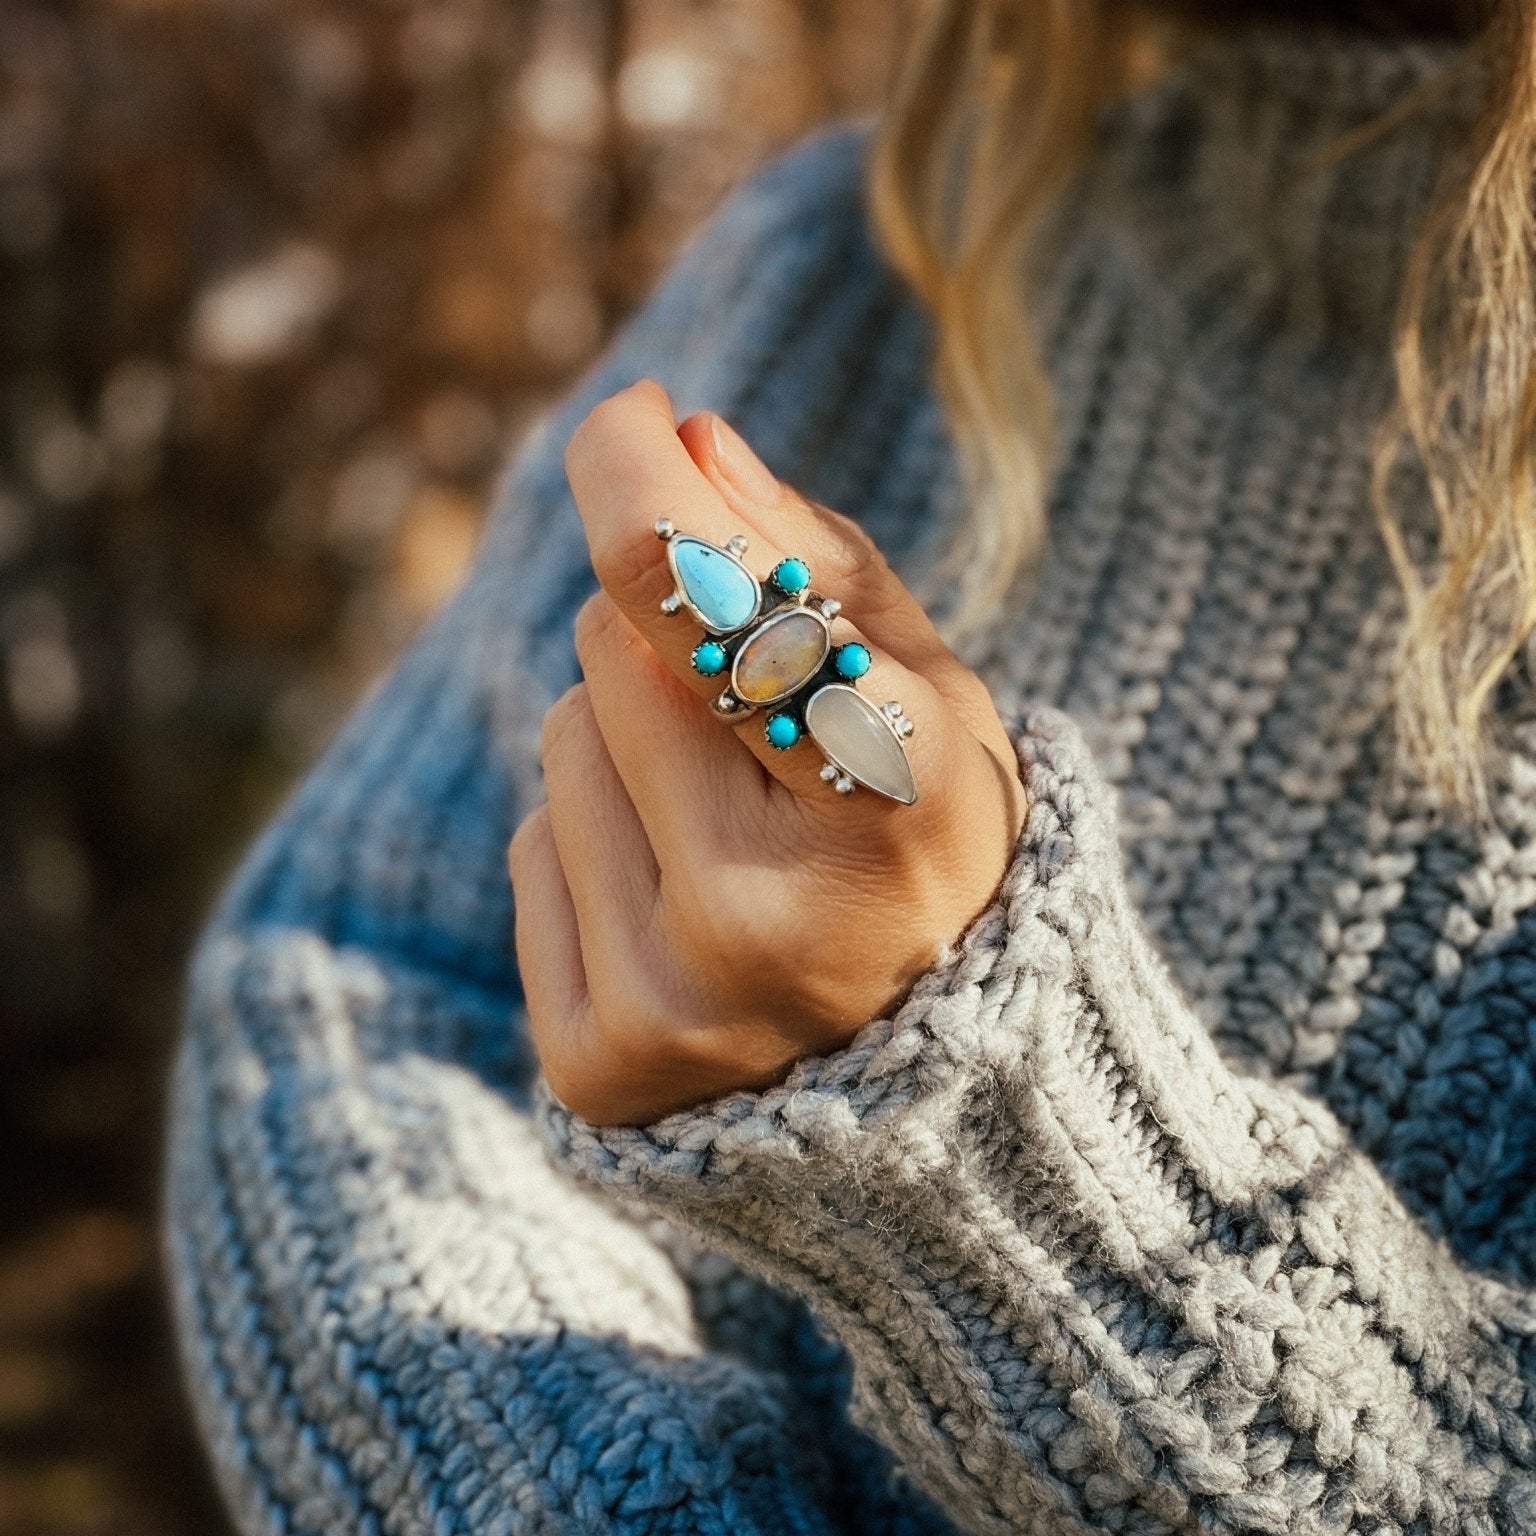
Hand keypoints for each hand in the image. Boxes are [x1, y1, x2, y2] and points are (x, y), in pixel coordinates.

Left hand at [509, 380, 1026, 1125]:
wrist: (924, 1068)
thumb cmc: (923, 831)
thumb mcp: (923, 686)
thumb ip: (812, 554)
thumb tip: (682, 437)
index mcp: (891, 799)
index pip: (693, 591)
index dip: (636, 476)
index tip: (634, 417)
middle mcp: (772, 917)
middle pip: (611, 643)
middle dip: (667, 636)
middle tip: (753, 716)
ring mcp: (673, 1000)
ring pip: (561, 736)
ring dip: (628, 741)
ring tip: (731, 825)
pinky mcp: (595, 1061)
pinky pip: (532, 845)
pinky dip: (594, 842)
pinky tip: (684, 904)